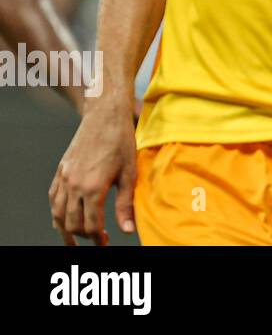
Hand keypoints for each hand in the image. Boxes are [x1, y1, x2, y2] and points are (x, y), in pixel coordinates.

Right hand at [49, 100, 137, 244]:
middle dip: (84, 236)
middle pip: (72, 223)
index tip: (106, 242)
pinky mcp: (60, 171)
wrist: (105, 117)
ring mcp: (64, 178)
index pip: (92, 225)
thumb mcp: (129, 173)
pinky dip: (56, 213)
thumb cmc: (121, 142)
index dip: (98, 238)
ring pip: (58, 214)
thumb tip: (128, 230)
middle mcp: (74, 185)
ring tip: (75, 239)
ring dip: (66, 230)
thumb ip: (125, 204)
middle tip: (97, 241)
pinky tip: (63, 218)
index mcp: (93, 187)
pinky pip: (53, 199)